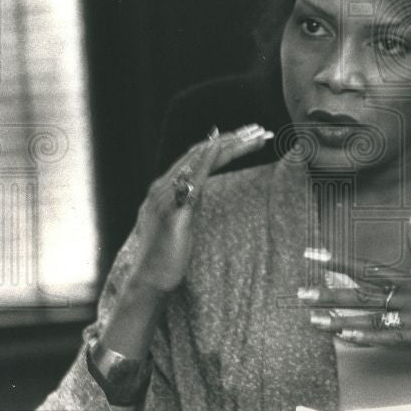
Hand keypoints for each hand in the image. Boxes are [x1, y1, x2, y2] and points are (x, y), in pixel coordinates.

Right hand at [126, 123, 273, 295]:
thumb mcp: (182, 221)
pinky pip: (192, 178)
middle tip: (260, 130)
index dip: (224, 144)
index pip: (198, 157)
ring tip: (255, 136)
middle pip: (201, 152)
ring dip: (230, 144)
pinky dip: (207, 159)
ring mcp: (166, 197)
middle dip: (233, 139)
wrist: (150, 280)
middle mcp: (163, 186)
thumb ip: (189, 202)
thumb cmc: (167, 255)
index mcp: (165, 188)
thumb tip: (201, 188)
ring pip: (200, 159)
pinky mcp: (174, 210)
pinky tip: (222, 148)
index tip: (249, 137)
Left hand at [299, 222, 410, 359]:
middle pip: (361, 294)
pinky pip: (388, 340)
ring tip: (313, 319)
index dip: (338, 260)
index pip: (367, 267)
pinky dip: (365, 338)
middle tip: (301, 293)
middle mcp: (409, 297)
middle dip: (328, 293)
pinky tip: (344, 337)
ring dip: (338, 320)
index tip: (314, 255)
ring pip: (369, 319)